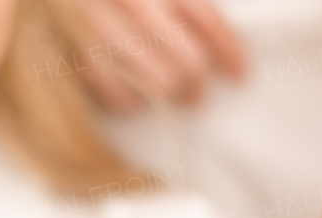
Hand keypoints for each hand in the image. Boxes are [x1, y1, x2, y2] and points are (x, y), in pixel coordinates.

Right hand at [74, 0, 244, 110]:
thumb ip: (180, 2)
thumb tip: (215, 43)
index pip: (206, 18)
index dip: (230, 50)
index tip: (239, 74)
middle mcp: (132, 2)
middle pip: (187, 60)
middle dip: (197, 84)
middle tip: (198, 94)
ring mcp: (104, 29)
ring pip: (159, 85)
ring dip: (170, 96)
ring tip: (170, 96)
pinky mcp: (81, 55)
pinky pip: (120, 97)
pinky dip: (133, 103)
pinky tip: (137, 97)